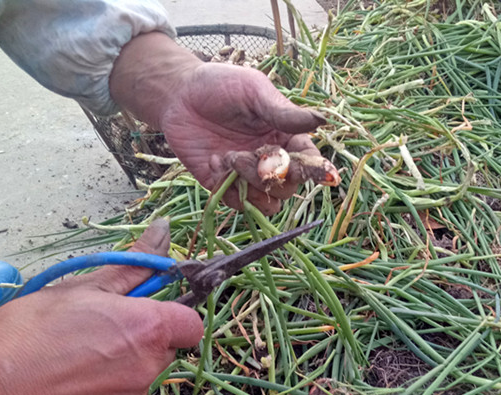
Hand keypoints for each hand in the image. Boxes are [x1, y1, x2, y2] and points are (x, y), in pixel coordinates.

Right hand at [0, 220, 202, 394]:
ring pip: (141, 378)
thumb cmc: (29, 334)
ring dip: (122, 369)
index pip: (191, 324)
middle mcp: (150, 367)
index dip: (172, 317)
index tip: (145, 314)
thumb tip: (164, 230)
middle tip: (97, 335)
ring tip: (75, 363)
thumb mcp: (80, 289)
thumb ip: (132, 264)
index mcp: (148, 328)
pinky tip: (70, 389)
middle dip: (142, 341)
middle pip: (165, 350)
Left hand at [110, 33, 332, 214]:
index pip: (309, 162)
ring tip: (230, 158)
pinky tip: (214, 161)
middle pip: (288, 188)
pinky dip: (228, 188)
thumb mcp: (255, 92)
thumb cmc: (221, 85)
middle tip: (248, 154)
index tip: (320, 174)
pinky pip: (237, 204)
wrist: (178, 94)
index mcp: (286, 138)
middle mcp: (271, 161)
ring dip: (251, 186)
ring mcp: (247, 176)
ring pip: (267, 202)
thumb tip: (322, 120)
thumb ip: (284, 113)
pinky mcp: (222, 185)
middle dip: (271, 176)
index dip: (315, 170)